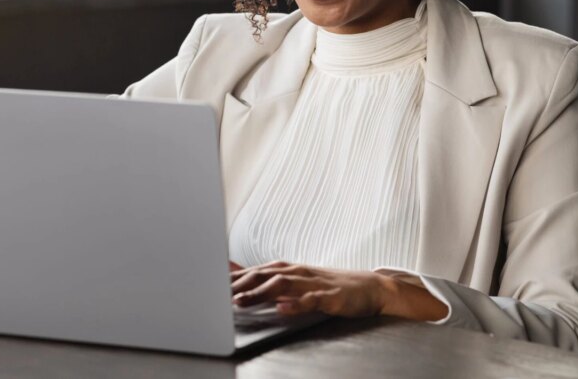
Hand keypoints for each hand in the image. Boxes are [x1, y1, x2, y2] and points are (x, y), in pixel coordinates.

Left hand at [230, 261, 389, 317]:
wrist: (370, 287)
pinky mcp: (331, 297)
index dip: (230, 279)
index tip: (206, 284)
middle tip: (214, 294)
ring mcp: (314, 283)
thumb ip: (264, 276)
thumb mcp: (294, 278)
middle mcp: (297, 272)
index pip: (253, 272)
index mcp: (287, 269)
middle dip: (237, 284)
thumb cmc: (327, 285)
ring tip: (240, 302)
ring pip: (283, 285)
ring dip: (259, 293)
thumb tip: (233, 270)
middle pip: (262, 275)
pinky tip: (282, 308)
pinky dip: (295, 304)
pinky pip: (311, 300)